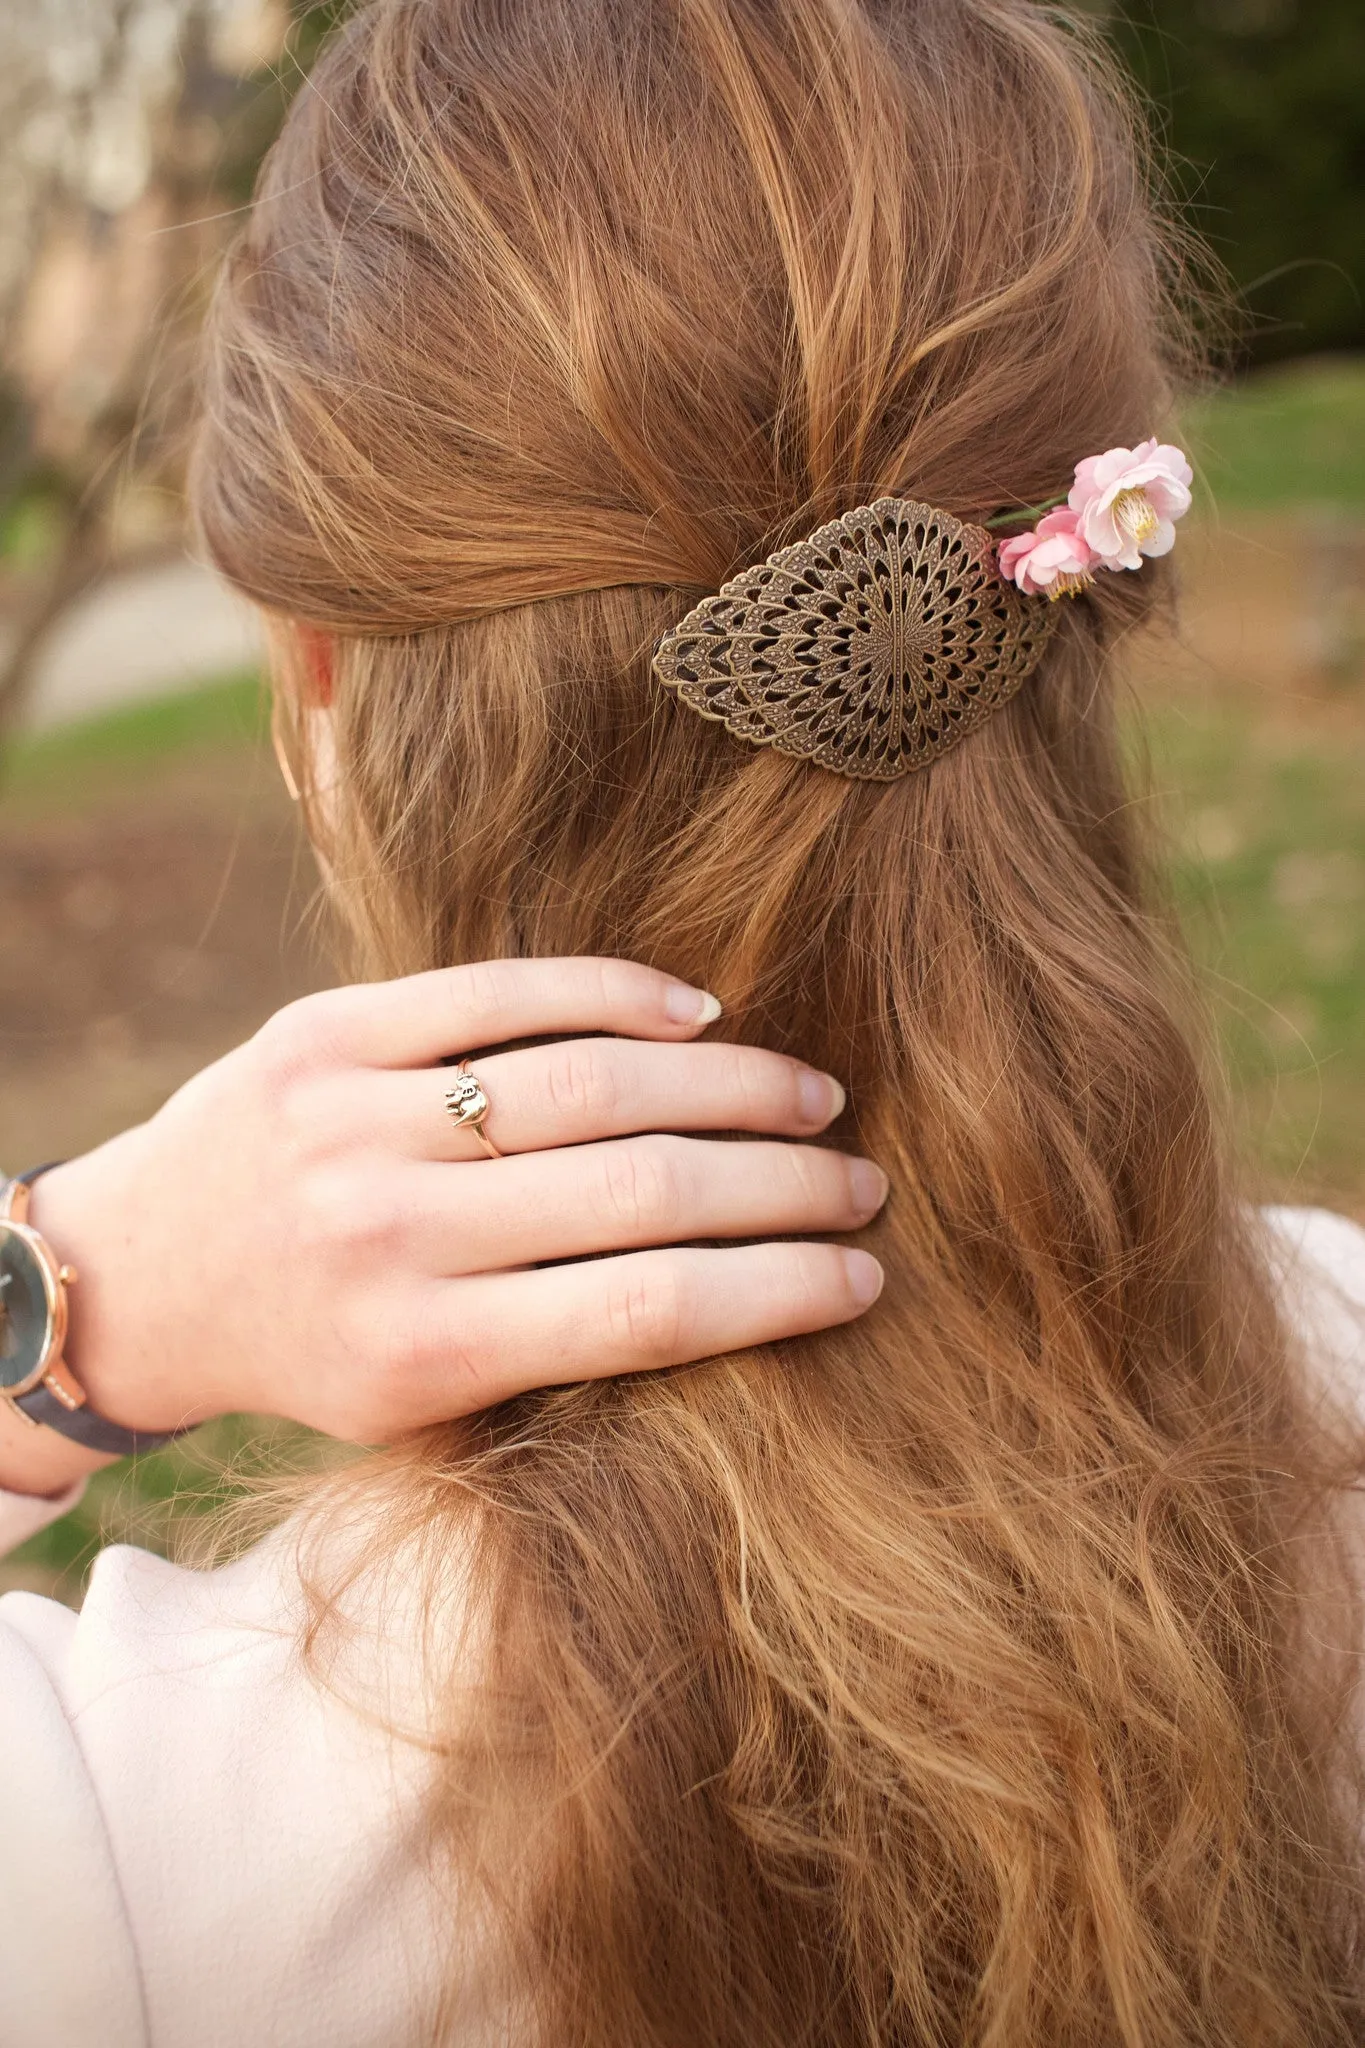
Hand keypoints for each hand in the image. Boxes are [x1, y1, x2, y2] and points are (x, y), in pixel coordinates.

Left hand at [0, 958, 885, 1495]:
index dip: (781, 1287)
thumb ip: (557, 1350)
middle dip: (783, 1184)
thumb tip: (743, 1281)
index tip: (863, 1274)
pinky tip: (698, 1013)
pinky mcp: (330, 1027)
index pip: (652, 1309)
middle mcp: (390, 1233)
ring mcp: (356, 1118)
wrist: (143, 1277)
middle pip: (644, 1188)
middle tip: (861, 1179)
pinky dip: (617, 995)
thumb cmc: (314, 1354)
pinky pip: (503, 991)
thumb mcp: (419, 1404)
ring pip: (592, 1079)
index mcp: (423, 1352)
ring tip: (809, 1095)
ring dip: (730, 1083)